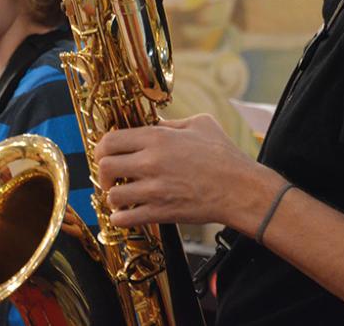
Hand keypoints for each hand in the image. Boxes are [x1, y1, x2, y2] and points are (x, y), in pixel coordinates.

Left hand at [94, 114, 271, 229]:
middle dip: (104, 173)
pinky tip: (127, 213)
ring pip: (112, 195)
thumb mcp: (200, 124)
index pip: (110, 140)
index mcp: (157, 137)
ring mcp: (154, 189)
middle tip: (112, 177)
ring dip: (114, 197)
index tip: (105, 155)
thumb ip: (171, 123)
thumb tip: (153, 125)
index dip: (102, 148)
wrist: (241, 188)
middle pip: (105, 167)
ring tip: (123, 196)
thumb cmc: (224, 154)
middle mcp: (151, 162)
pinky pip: (124, 219)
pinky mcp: (160, 212)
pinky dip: (121, 218)